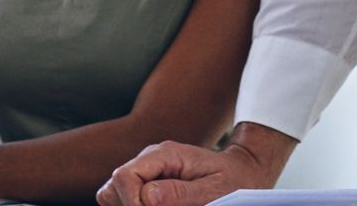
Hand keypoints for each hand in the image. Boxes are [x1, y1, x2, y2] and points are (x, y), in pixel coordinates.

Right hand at [97, 124, 294, 205]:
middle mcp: (150, 159)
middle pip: (113, 186)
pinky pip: (126, 198)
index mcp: (164, 155)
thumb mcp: (214, 190)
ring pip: (114, 194)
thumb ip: (180, 193)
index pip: (124, 176)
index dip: (131, 203)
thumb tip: (147, 198)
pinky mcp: (149, 181)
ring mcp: (147, 170)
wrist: (243, 170)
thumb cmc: (234, 180)